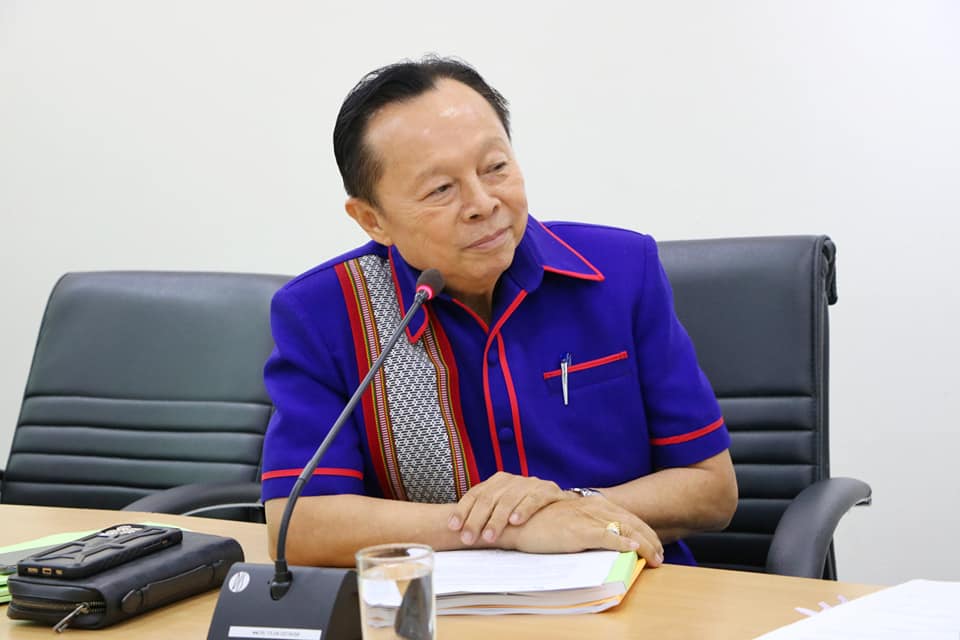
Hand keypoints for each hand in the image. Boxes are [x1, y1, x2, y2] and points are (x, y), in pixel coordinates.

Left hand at [447, 471, 568, 545]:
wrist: (562, 503)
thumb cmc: (527, 509)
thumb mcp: (504, 509)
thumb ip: (486, 516)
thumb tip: (458, 534)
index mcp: (496, 483)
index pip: (475, 495)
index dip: (463, 510)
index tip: (453, 527)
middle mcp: (510, 481)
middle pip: (488, 498)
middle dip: (476, 519)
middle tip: (468, 538)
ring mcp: (529, 484)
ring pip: (508, 500)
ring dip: (497, 519)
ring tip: (489, 536)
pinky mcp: (547, 490)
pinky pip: (533, 498)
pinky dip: (523, 509)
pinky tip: (516, 521)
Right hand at [509, 497, 664, 566]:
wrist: (516, 522)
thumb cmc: (538, 523)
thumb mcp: (567, 520)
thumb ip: (585, 524)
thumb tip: (603, 538)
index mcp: (590, 503)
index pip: (625, 516)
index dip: (642, 531)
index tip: (653, 544)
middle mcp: (592, 507)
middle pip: (631, 521)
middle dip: (650, 539)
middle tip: (661, 555)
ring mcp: (586, 518)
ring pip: (624, 529)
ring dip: (644, 544)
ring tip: (655, 557)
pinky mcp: (578, 531)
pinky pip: (606, 536)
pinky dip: (622, 542)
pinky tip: (633, 549)